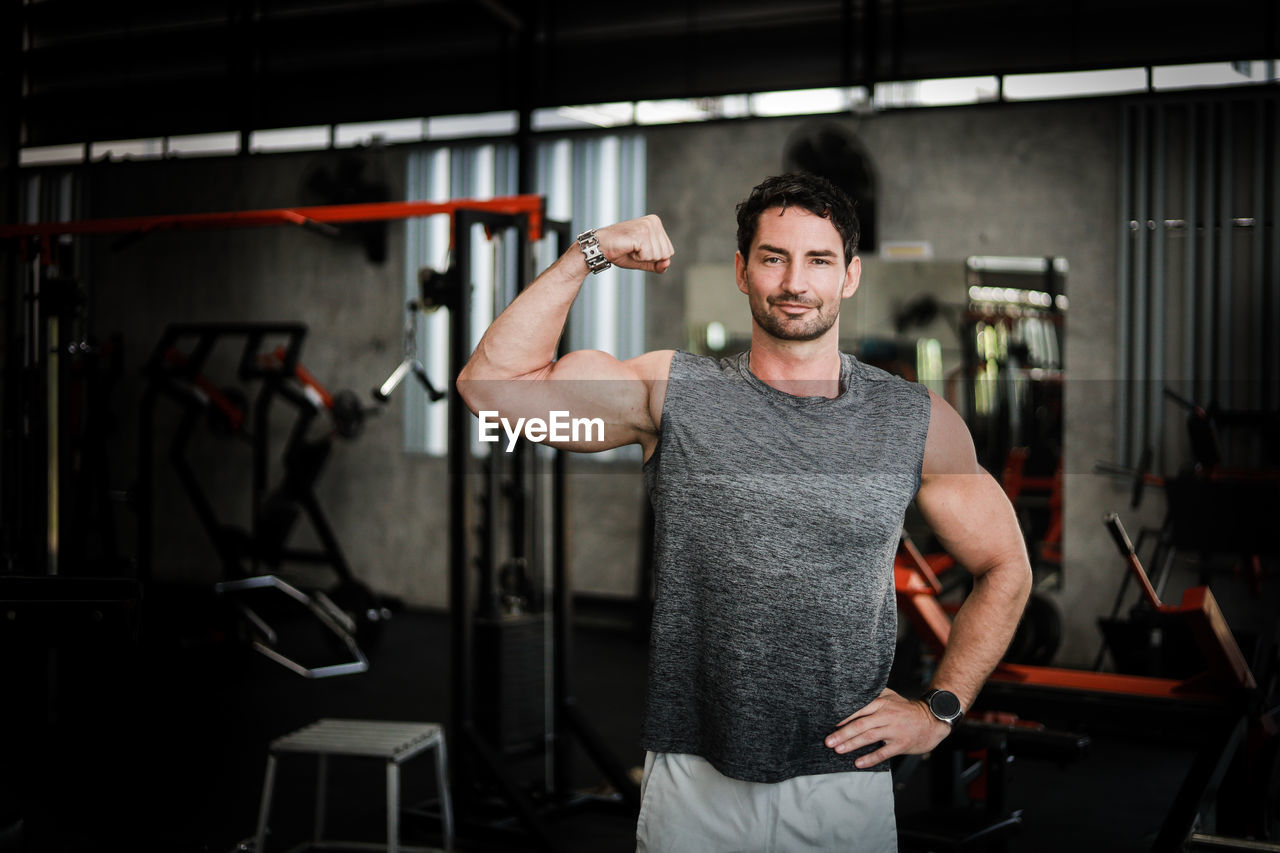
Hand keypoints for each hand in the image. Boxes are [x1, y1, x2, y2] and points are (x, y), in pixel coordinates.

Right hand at [595, 214, 673, 273]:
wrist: (601, 246)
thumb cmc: (620, 251)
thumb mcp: (643, 259)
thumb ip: (657, 263)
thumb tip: (667, 263)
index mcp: (656, 223)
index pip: (669, 251)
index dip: (653, 257)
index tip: (638, 249)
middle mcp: (654, 222)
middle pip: (666, 254)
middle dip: (649, 258)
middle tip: (634, 249)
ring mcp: (648, 226)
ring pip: (658, 256)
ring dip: (643, 258)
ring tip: (630, 248)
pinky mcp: (641, 234)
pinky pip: (649, 256)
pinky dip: (638, 258)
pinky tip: (629, 248)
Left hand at [825, 687, 951, 768]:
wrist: (931, 721)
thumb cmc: (906, 709)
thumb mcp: (891, 696)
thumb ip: (873, 695)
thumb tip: (851, 695)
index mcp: (882, 703)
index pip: (859, 709)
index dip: (844, 716)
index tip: (831, 723)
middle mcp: (887, 715)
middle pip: (861, 724)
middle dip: (843, 733)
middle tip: (828, 741)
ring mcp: (894, 730)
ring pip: (869, 738)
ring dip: (852, 744)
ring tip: (838, 750)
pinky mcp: (901, 744)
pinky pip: (883, 753)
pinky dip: (870, 758)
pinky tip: (858, 763)